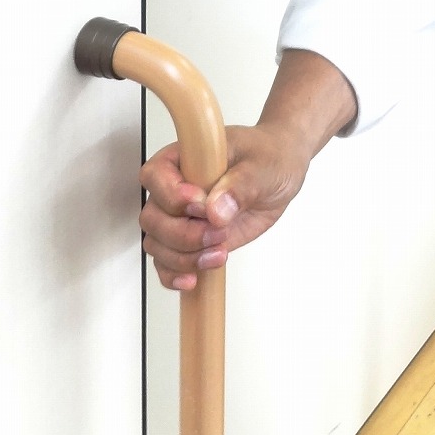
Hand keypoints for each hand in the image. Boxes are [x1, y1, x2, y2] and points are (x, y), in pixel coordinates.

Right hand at [138, 122, 309, 290]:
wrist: (281, 171)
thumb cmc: (269, 156)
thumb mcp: (263, 165)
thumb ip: (241, 184)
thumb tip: (217, 209)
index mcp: (186, 158)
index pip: (155, 175)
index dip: (172, 195)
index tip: (201, 204)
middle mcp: (176, 188)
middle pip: (153, 218)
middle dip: (182, 234)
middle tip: (218, 232)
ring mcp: (182, 216)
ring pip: (157, 244)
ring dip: (183, 257)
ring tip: (220, 253)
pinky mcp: (192, 239)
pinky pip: (167, 262)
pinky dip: (174, 274)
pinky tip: (193, 278)